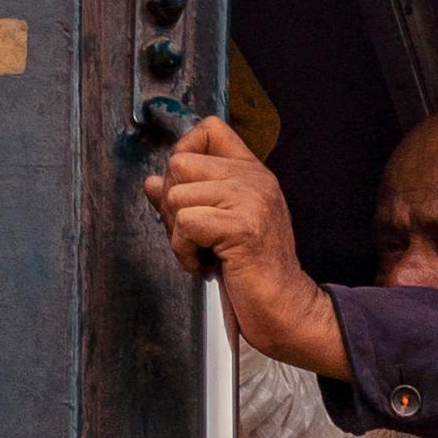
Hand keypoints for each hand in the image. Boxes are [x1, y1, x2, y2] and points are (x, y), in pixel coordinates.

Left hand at [147, 123, 349, 374]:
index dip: (185, 152)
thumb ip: (189, 197)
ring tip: (202, 252)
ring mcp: (250, 200)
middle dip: (172, 203)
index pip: (210, 129)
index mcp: (252, 173)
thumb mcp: (220, 225)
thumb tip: (152, 183)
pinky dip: (184, 250)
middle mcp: (254, 179)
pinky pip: (185, 223)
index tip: (188, 191)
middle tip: (194, 235)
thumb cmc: (253, 272)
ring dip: (177, 233)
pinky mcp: (242, 226)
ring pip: (176, 195)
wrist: (285, 308)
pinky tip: (204, 264)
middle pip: (179, 164)